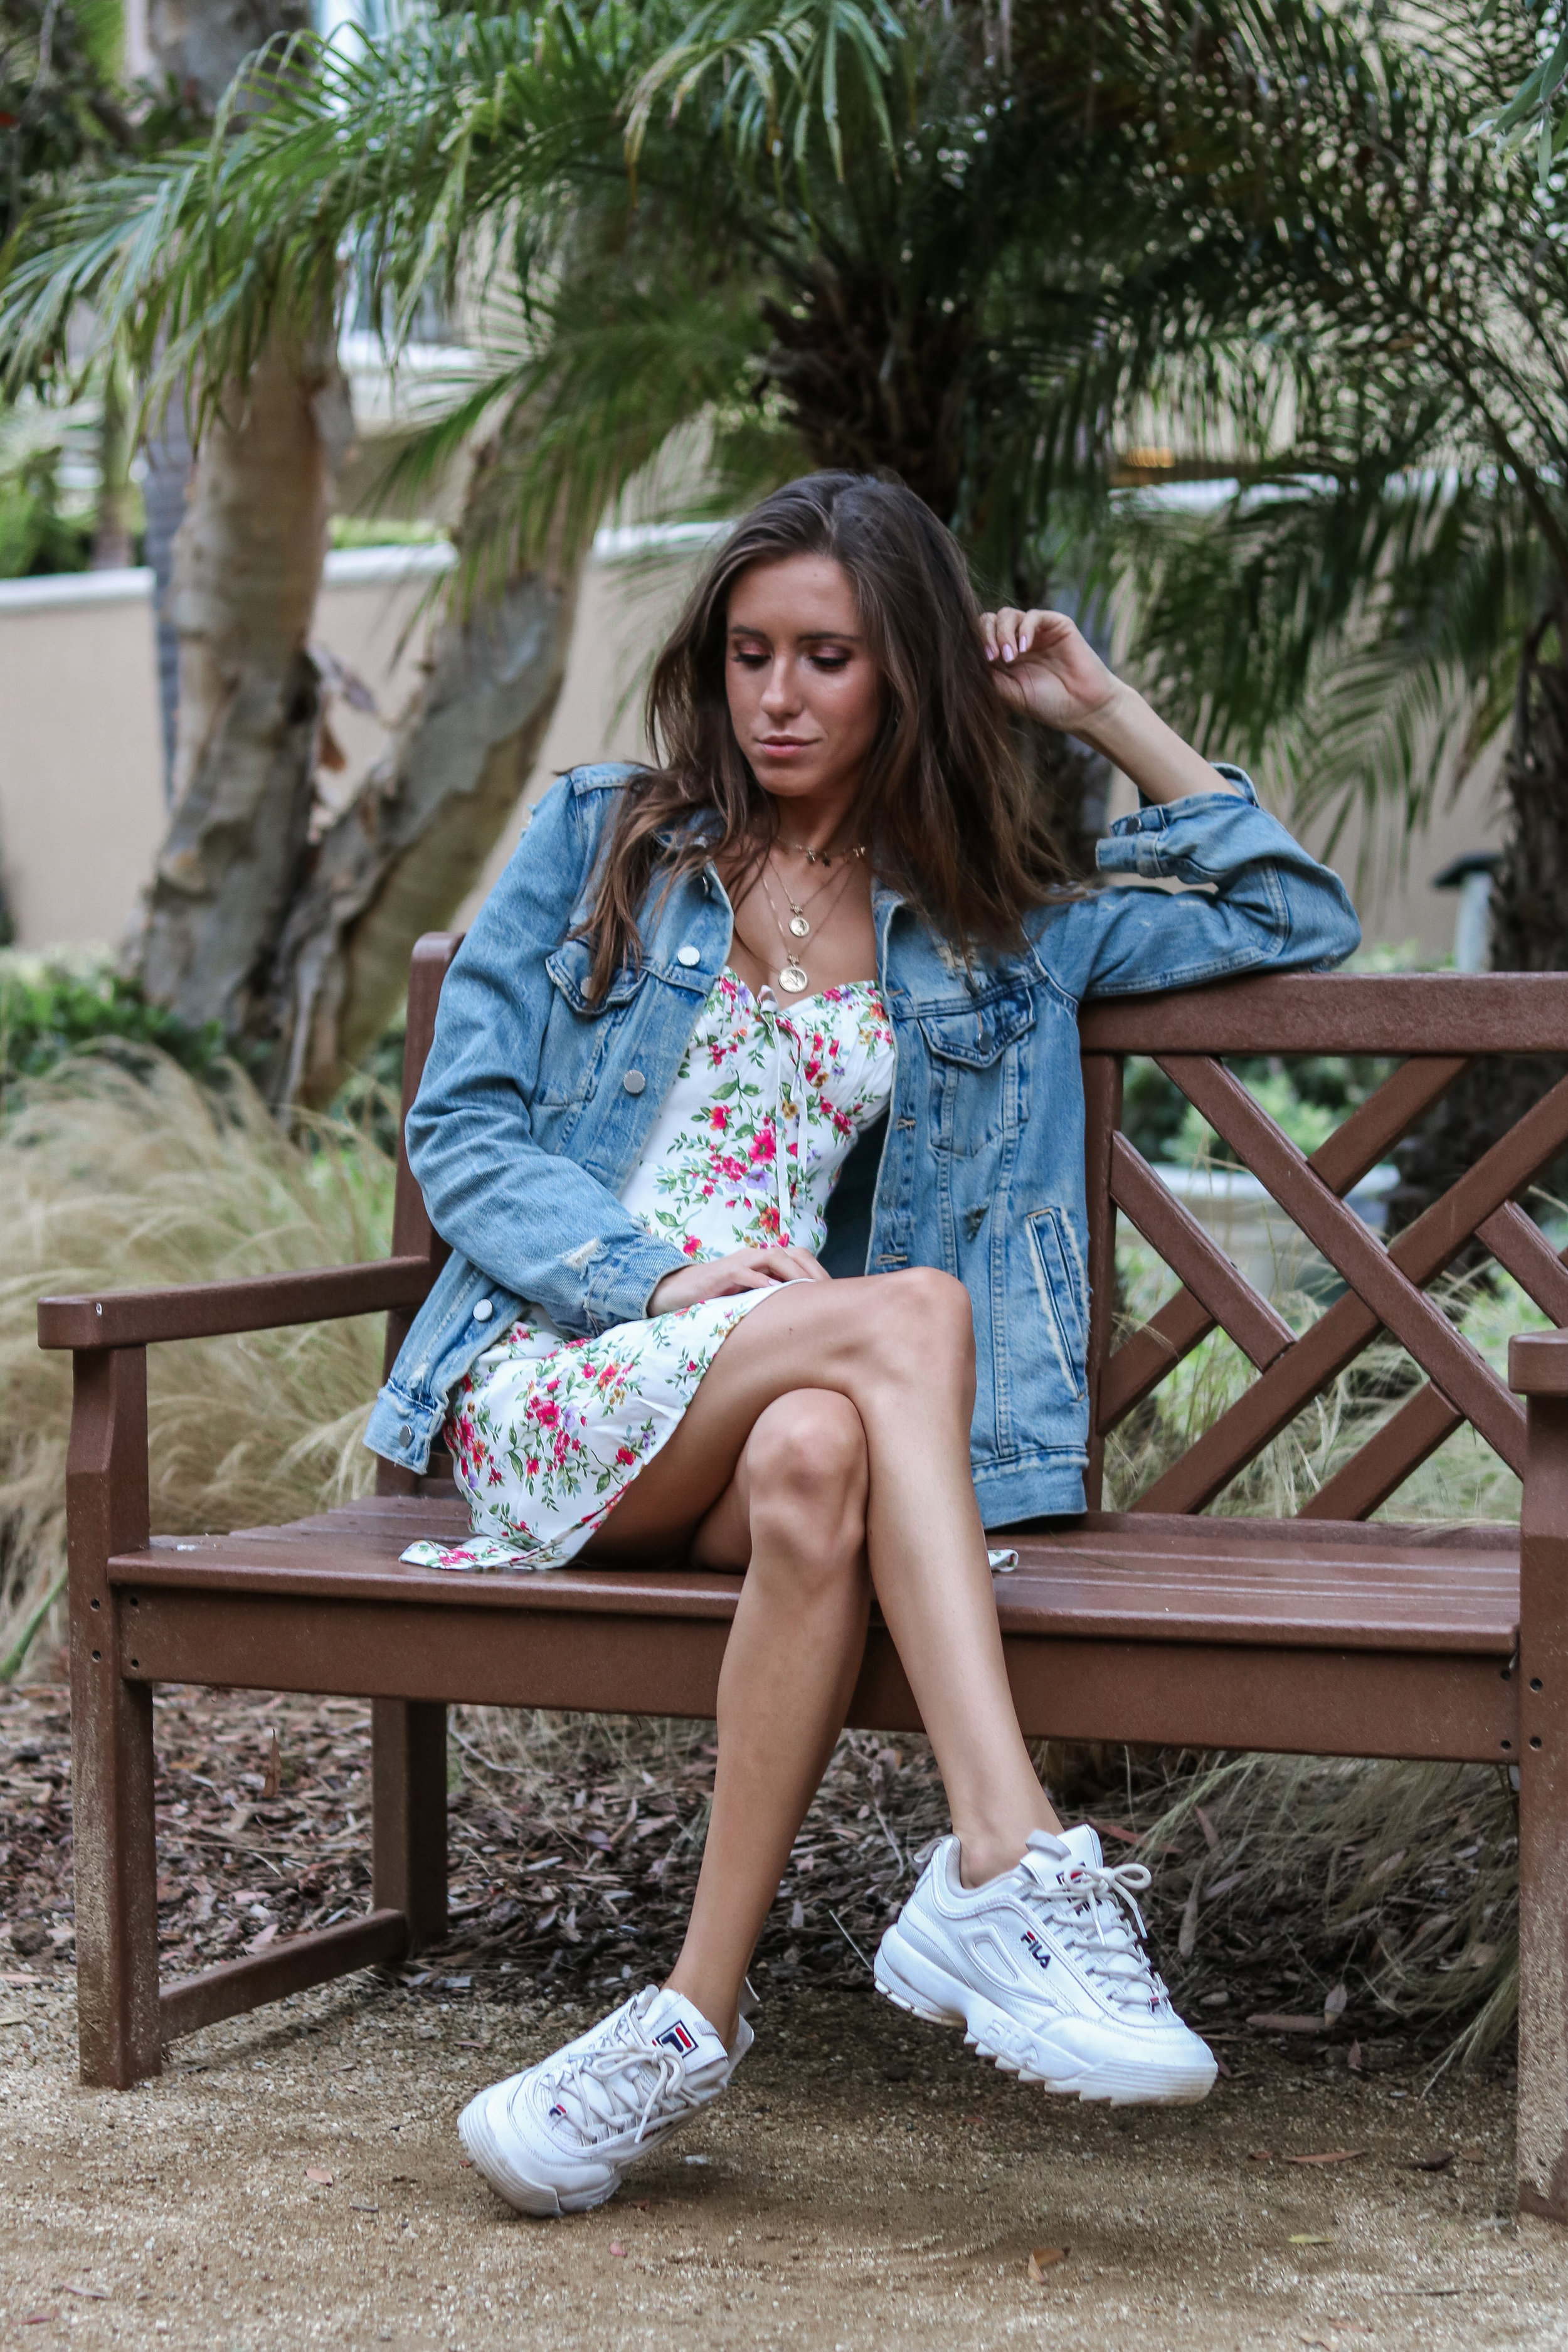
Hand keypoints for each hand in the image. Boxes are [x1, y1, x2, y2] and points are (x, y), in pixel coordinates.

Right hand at [648, 1244, 830, 1314]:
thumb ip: (773, 1297)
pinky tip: (772, 1291)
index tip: (835, 1294)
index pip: (800, 1257)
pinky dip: (760, 1280)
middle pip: (793, 1253)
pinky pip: (745, 1272)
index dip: (819, 1271)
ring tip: (807, 1289)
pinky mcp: (722, 1273)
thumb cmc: (718, 1296)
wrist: (678, 1290)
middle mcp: (755, 1256)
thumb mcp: (751, 1296)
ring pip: (773, 1257)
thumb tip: (804, 1315)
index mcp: (765, 1261)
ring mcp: (739, 1262)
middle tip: (828, 1294)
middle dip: (813, 1271)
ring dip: (793, 1272)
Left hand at [980, 606, 1119, 735]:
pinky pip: (1033, 615)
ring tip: (1011, 657)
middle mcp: (1017, 641)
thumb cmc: (1048, 705)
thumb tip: (965, 662)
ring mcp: (1036, 632)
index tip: (981, 662)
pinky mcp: (1056, 625)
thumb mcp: (1011, 694)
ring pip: (1007, 615)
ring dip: (1003, 633)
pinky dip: (1024, 629)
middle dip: (987, 635)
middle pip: (989, 620)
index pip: (979, 637)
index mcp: (1003, 657)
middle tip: (994, 658)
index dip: (974, 643)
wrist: (1083, 708)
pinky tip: (1024, 649)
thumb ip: (989, 677)